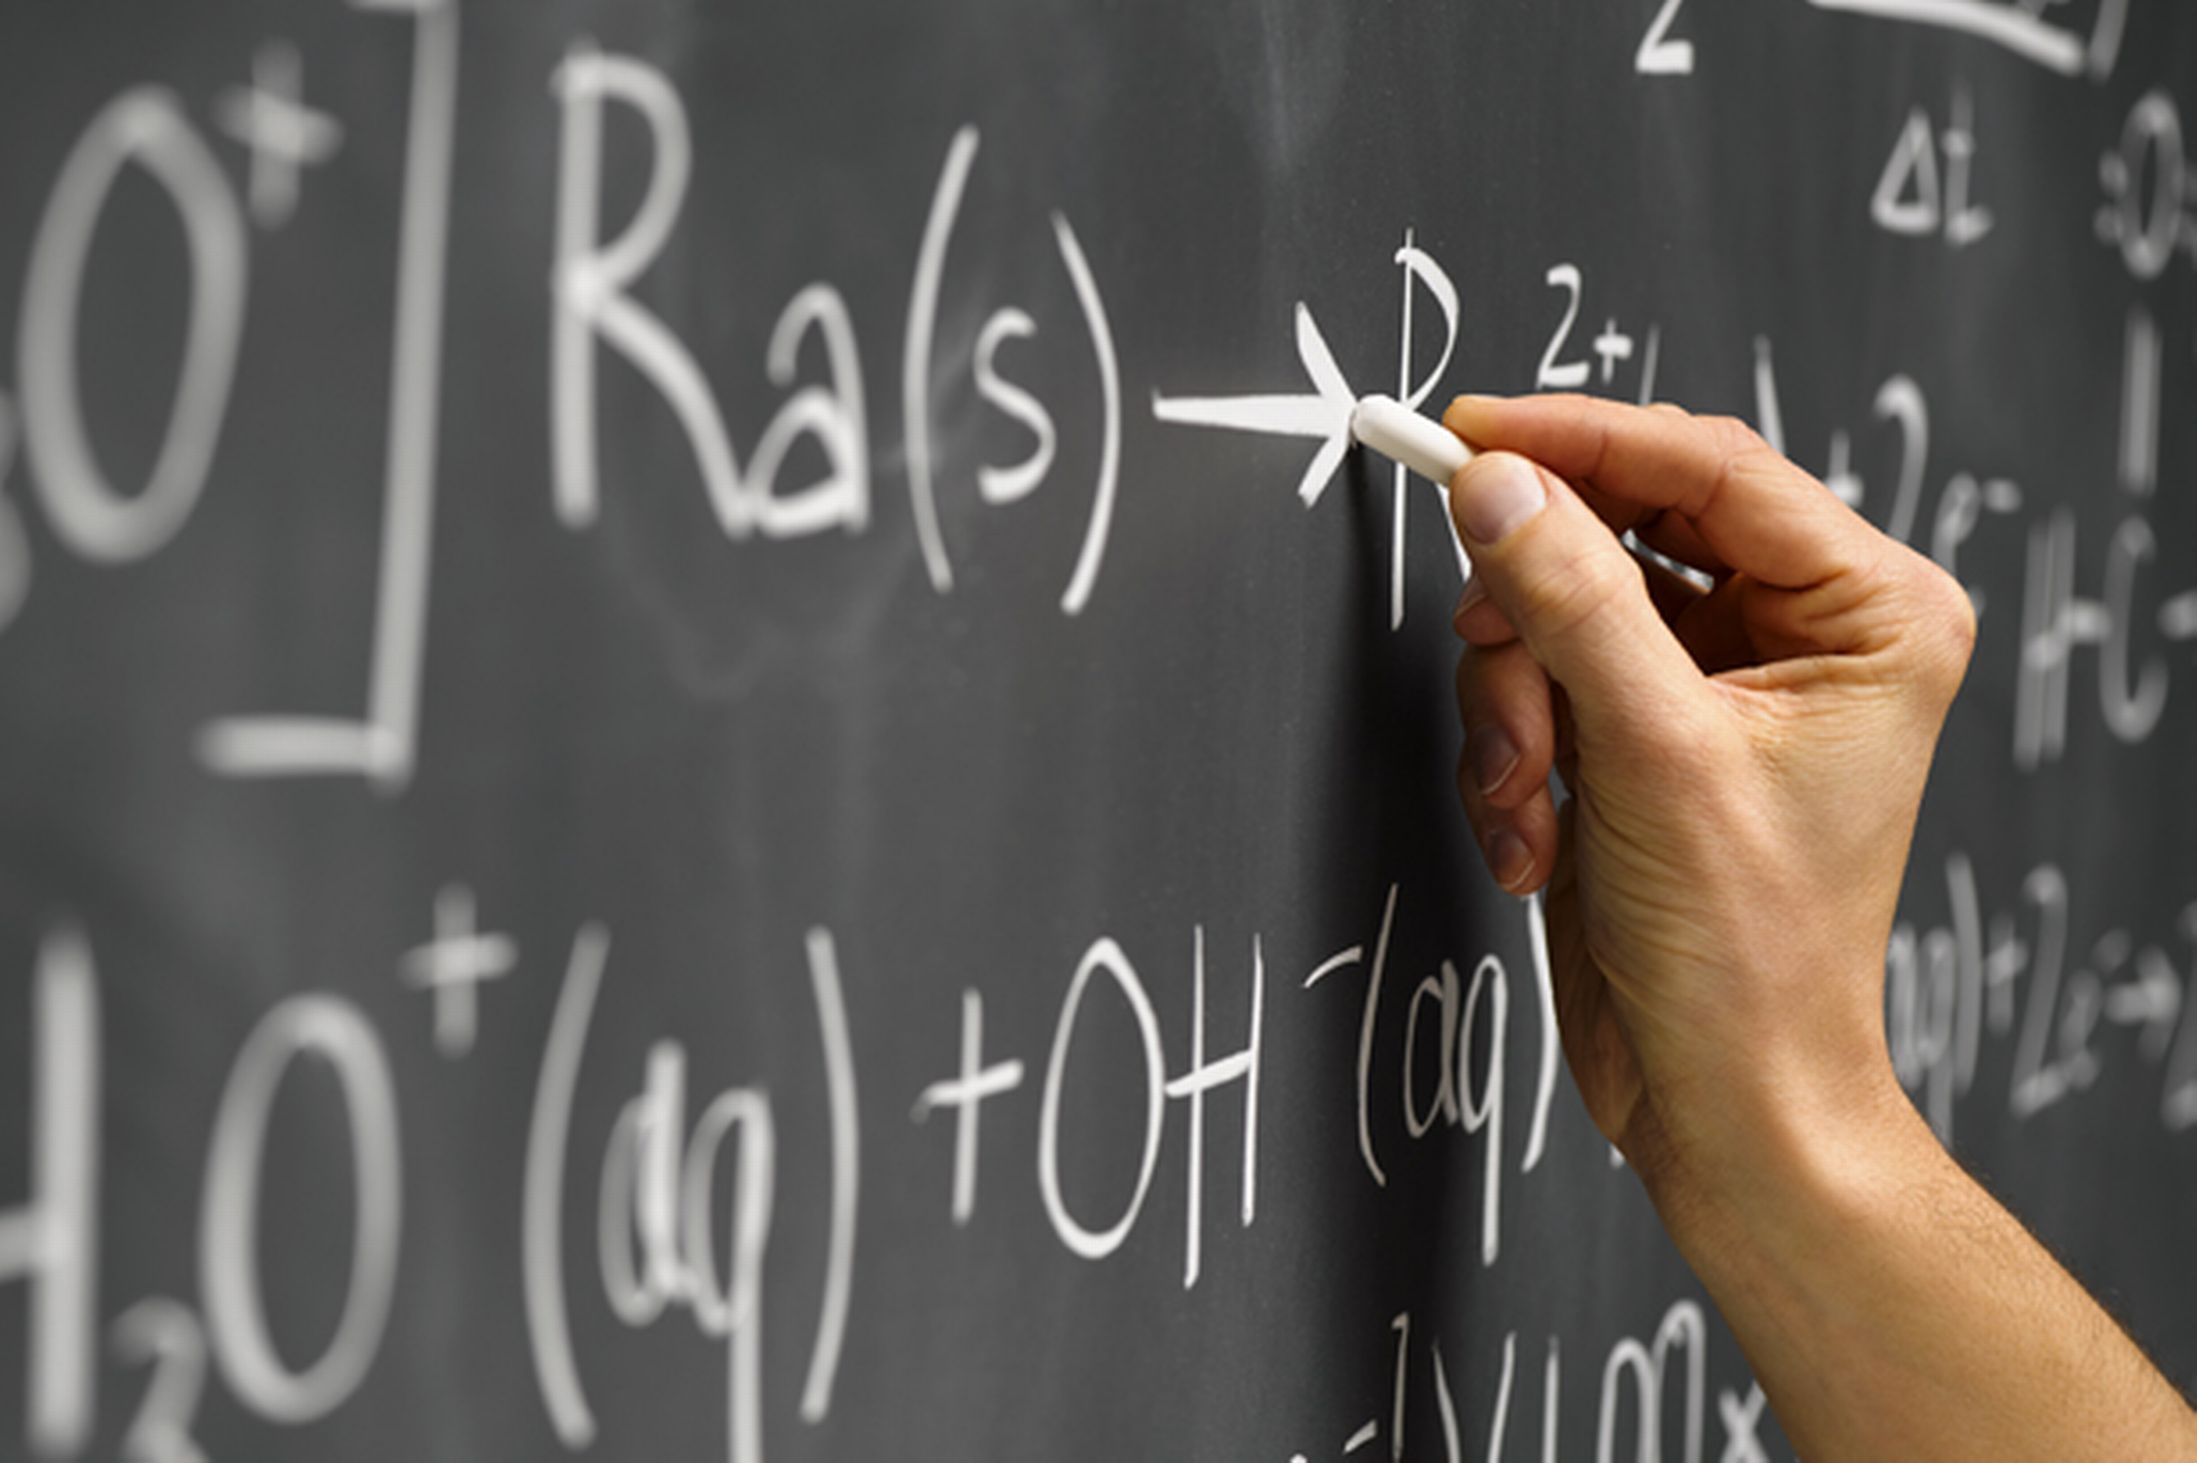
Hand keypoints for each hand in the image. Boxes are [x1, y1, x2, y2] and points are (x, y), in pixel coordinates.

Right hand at [1441, 394, 1975, 1209]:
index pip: (1708, 466)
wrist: (1721, 1096)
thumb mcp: (1655, 756)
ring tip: (1528, 790)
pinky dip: (1511, 750)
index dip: (1579, 439)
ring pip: (1560, 607)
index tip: (1469, 434)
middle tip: (1485, 642)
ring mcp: (1714, 685)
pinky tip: (1535, 833)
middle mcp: (1799, 633)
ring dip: (1514, 700)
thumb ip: (1570, 600)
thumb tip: (1497, 486)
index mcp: (1867, 612)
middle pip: (1622, 528)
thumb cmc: (1749, 956)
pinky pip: (1538, 680)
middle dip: (1536, 606)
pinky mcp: (1642, 734)